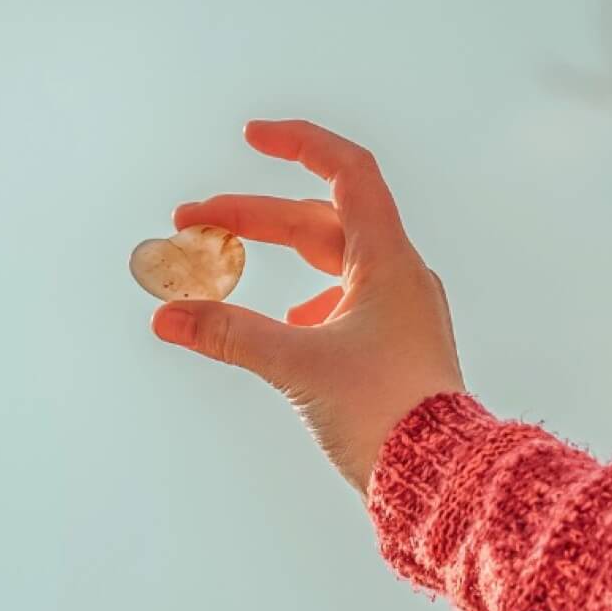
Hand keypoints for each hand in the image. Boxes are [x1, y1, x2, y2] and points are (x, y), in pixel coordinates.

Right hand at [152, 119, 465, 497]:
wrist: (443, 474)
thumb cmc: (386, 413)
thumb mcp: (298, 366)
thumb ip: (231, 334)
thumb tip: (168, 315)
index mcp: (388, 262)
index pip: (348, 173)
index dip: (300, 144)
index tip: (251, 136)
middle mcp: (401, 277)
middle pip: (321, 222)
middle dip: (254, 217)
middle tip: (190, 223)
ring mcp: (404, 312)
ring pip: (333, 263)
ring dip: (279, 257)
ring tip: (223, 268)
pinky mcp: (399, 347)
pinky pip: (348, 303)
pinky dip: (307, 300)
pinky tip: (287, 325)